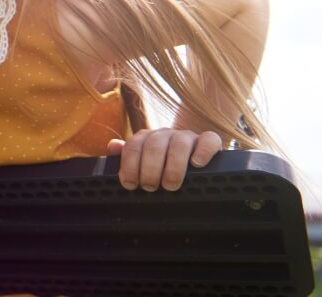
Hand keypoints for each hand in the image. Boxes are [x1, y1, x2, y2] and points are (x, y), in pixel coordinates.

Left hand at [107, 129, 221, 190]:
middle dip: (149, 169)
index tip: (130, 184)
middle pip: (154, 145)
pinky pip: (209, 140)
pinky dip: (203, 151)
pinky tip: (197, 165)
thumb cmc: (162, 167)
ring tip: (170, 185)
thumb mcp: (142, 163)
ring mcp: (187, 136)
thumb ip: (126, 155)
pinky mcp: (209, 141)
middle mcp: (165, 134)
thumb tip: (113, 146)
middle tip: (150, 187)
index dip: (129, 165)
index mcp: (146, 138)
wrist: (193, 160)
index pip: (133, 145)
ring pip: (180, 143)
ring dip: (174, 167)